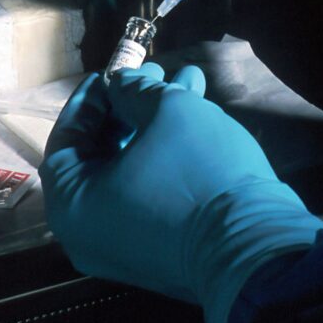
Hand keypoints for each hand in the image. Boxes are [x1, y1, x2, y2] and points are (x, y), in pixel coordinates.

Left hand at [39, 65, 322, 322]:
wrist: (256, 247)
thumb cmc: (198, 173)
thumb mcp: (167, 111)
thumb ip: (134, 89)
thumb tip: (121, 84)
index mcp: (72, 206)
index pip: (66, 139)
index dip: (90, 99)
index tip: (112, 71)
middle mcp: (89, 233)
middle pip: (102, 154)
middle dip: (132, 106)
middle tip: (156, 72)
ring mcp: (125, 247)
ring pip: (133, 169)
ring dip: (158, 123)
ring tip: (190, 81)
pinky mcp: (160, 250)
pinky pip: (151, 193)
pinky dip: (167, 156)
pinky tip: (200, 115)